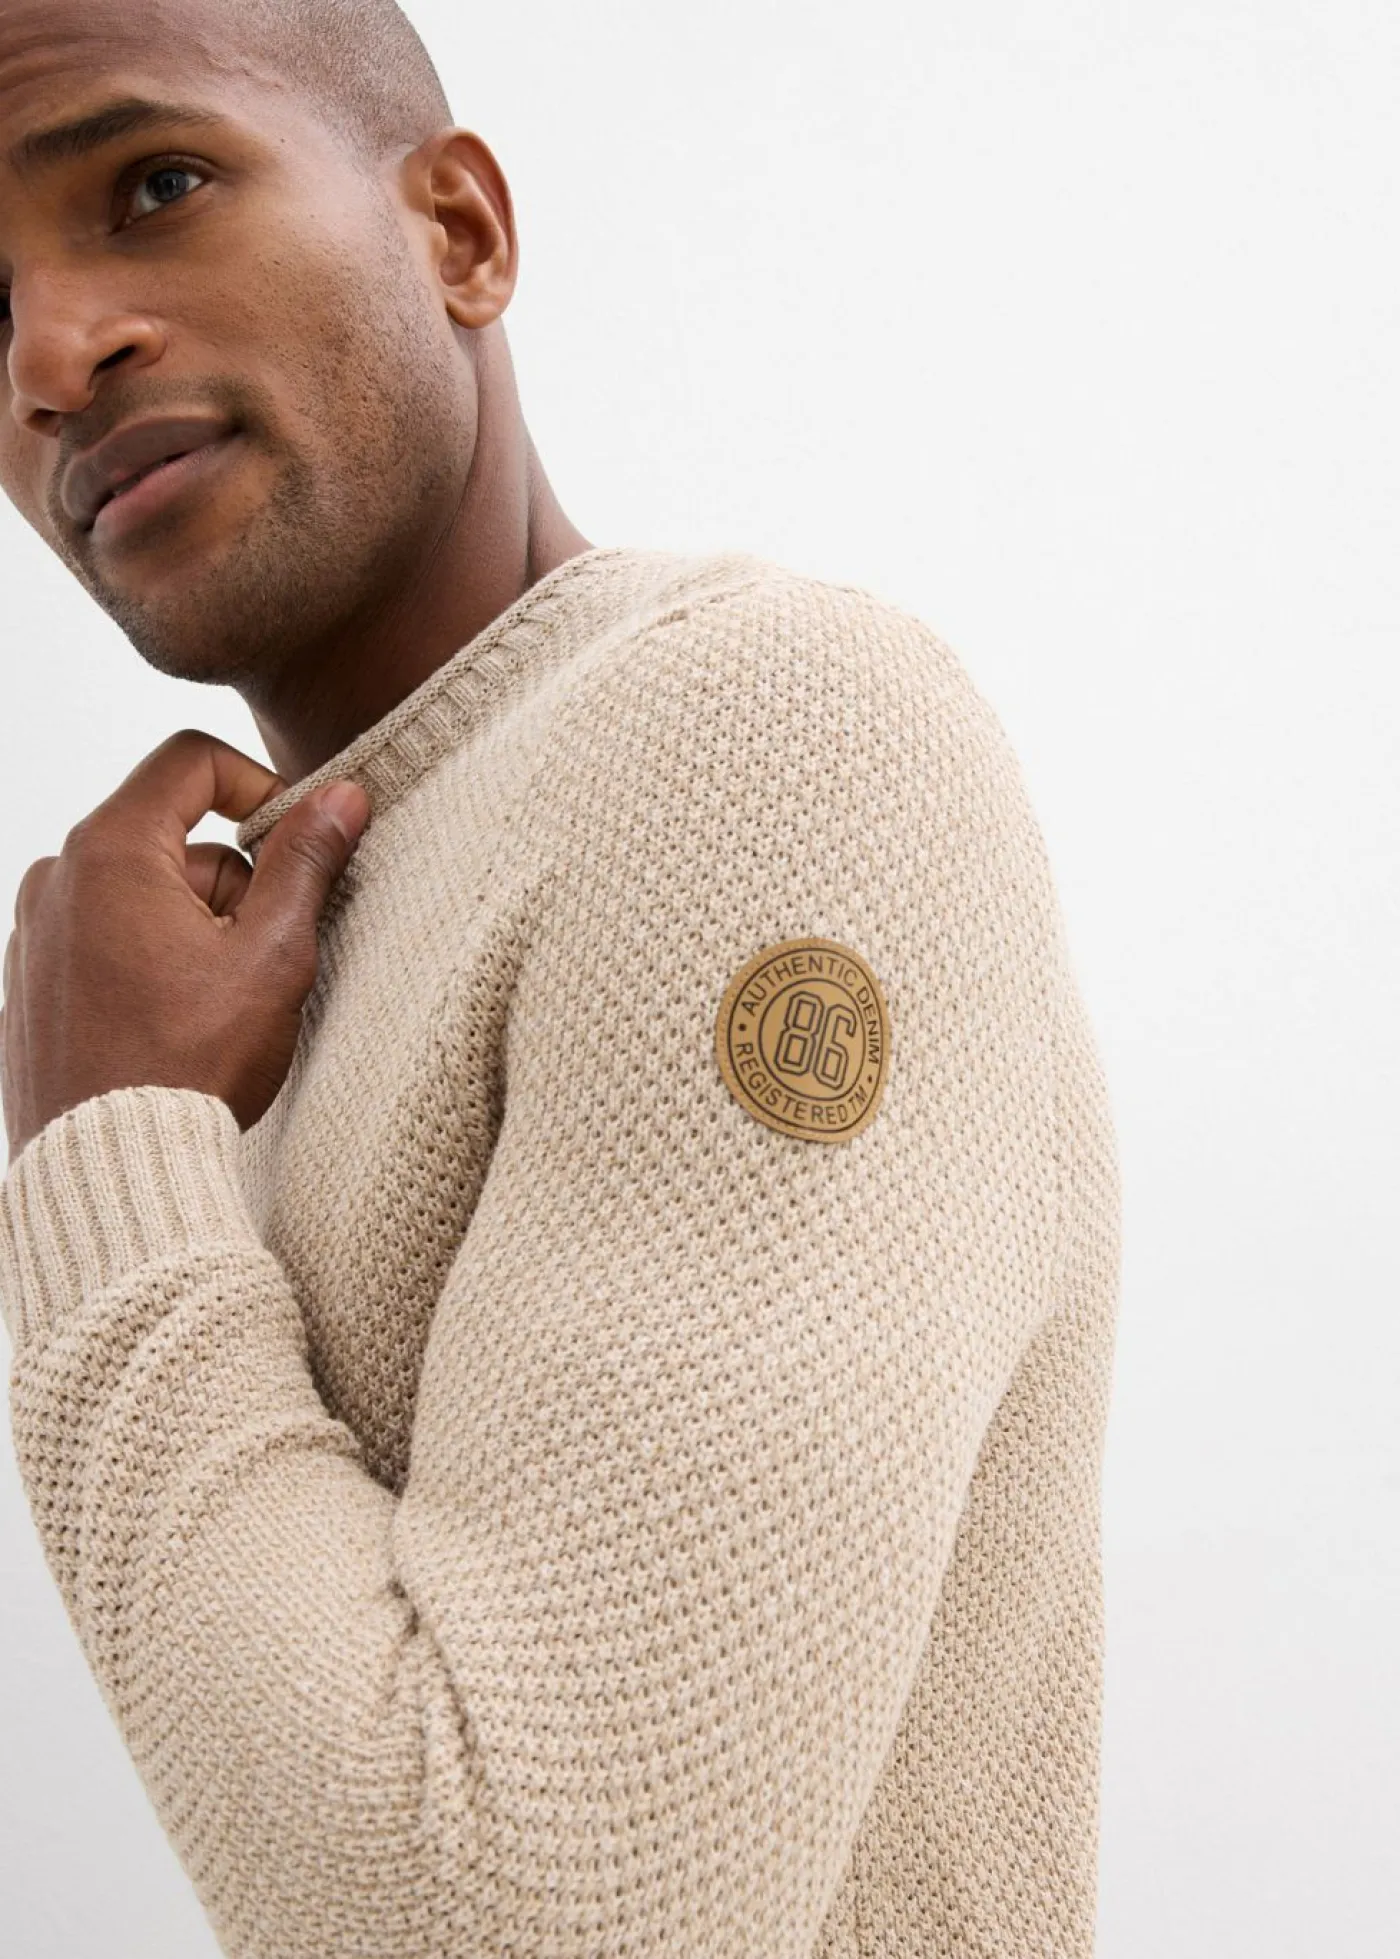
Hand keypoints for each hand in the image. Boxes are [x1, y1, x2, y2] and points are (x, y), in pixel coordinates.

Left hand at [1, 729, 369, 1168]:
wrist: (110, 1171)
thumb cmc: (191, 1066)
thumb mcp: (272, 956)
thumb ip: (305, 863)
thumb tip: (341, 796)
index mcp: (110, 852)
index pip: (191, 760)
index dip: (260, 785)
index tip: (297, 841)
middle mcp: (56, 878)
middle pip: (169, 832)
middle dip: (233, 879)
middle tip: (266, 952)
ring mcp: (33, 933)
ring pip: (139, 889)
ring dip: (194, 924)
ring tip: (221, 1002)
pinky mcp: (30, 984)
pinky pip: (103, 938)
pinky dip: (150, 960)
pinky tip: (177, 1025)